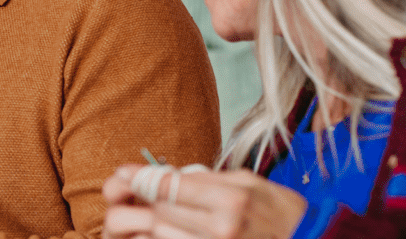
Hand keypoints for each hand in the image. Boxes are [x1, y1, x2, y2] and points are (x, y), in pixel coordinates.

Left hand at [103, 165, 305, 238]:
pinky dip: (155, 238)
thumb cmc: (279, 211)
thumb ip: (210, 178)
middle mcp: (221, 230)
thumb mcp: (250, 182)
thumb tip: (168, 174)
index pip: (171, 187)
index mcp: (232, 201)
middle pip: (160, 213)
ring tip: (142, 212)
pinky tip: (157, 230)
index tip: (126, 172)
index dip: (142, 178)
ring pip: (159, 235)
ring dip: (145, 223)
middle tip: (130, 190)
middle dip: (141, 200)